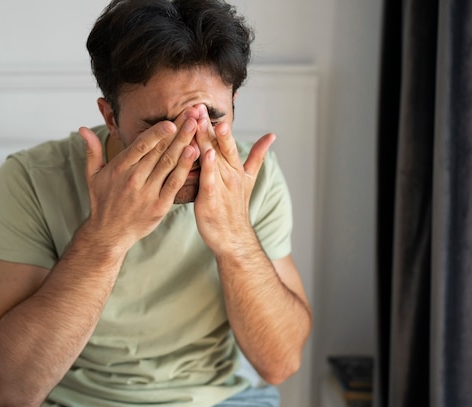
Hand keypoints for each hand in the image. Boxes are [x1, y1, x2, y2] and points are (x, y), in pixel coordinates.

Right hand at [79, 111, 198, 250]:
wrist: (109, 233)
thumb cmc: (102, 201)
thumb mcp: (92, 175)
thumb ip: (92, 150)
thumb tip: (82, 129)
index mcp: (120, 168)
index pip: (141, 145)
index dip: (158, 132)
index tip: (172, 120)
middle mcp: (134, 178)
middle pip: (160, 150)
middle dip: (178, 130)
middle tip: (192, 113)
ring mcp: (148, 192)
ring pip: (169, 163)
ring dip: (185, 143)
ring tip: (197, 127)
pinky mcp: (160, 205)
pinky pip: (175, 183)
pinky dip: (185, 167)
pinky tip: (195, 153)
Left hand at [193, 105, 274, 252]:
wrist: (234, 237)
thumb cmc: (235, 208)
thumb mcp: (249, 178)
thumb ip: (257, 155)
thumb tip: (271, 136)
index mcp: (236, 168)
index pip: (226, 141)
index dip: (216, 123)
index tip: (205, 105)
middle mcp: (230, 174)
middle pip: (220, 145)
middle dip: (210, 125)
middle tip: (200, 107)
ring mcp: (222, 185)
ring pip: (213, 158)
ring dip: (207, 140)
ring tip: (202, 122)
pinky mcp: (212, 199)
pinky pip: (210, 179)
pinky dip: (209, 166)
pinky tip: (205, 153)